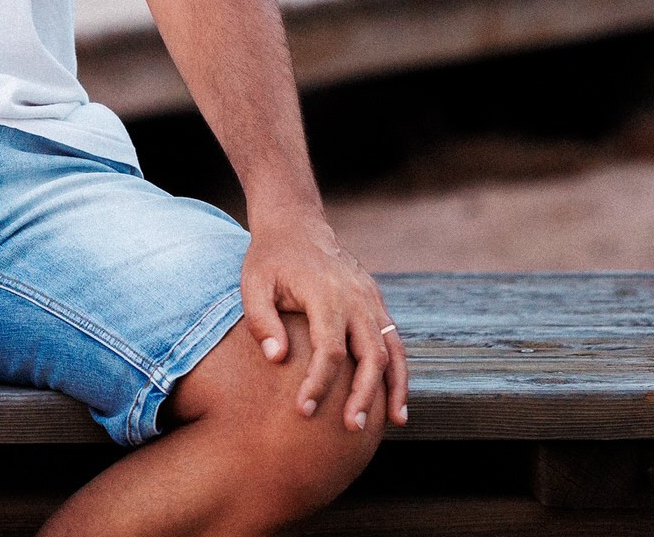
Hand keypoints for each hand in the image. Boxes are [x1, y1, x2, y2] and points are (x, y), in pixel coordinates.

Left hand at [241, 208, 408, 431]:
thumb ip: (262, 320)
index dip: (318, 383)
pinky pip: (394, 341)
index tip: (304, 410)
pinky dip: (400, 371)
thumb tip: (276, 359)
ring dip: (394, 388)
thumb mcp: (253, 283)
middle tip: (351, 428)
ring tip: (393, 423)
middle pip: (370, 355)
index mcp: (325, 295)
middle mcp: (356, 299)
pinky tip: (396, 401)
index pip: (329, 350)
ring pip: (392, 350)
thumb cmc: (270, 259)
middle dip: (363, 394)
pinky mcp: (376, 303)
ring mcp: (371, 300)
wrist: (296, 225)